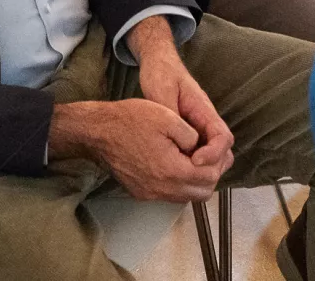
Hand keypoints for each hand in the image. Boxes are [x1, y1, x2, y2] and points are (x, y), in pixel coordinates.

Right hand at [48, 98, 225, 201]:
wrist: (97, 132)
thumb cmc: (130, 120)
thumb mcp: (168, 117)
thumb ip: (192, 136)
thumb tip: (199, 148)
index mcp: (173, 170)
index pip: (209, 177)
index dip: (216, 162)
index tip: (212, 148)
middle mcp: (162, 189)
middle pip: (201, 193)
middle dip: (209, 175)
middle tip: (206, 155)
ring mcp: (150, 194)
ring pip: (185, 197)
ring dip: (194, 182)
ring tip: (192, 159)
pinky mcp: (140, 193)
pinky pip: (168, 195)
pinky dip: (177, 184)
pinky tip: (174, 165)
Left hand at [127, 19, 233, 170]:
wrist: (159, 64)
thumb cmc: (161, 74)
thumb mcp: (162, 92)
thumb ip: (170, 114)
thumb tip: (177, 137)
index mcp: (204, 111)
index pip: (223, 138)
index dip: (213, 154)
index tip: (194, 161)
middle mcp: (206, 122)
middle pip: (223, 152)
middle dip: (211, 168)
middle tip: (188, 176)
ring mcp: (200, 129)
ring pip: (213, 156)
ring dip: (203, 169)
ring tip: (181, 176)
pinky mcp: (190, 134)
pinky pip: (199, 155)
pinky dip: (192, 166)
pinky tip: (174, 170)